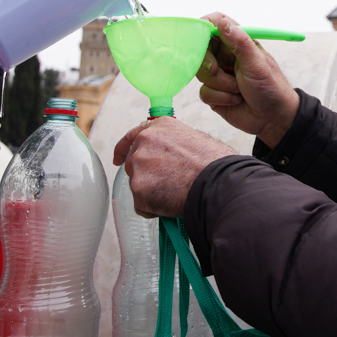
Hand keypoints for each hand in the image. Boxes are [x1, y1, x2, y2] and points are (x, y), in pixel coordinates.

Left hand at [113, 117, 235, 217]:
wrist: (218, 184)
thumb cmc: (216, 164)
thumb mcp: (195, 139)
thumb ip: (173, 143)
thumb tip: (170, 155)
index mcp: (159, 127)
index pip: (132, 136)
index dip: (123, 149)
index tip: (117, 159)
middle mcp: (144, 143)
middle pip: (133, 163)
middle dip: (145, 175)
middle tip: (165, 186)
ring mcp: (139, 166)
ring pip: (138, 185)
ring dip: (151, 193)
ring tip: (176, 195)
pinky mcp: (138, 189)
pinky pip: (142, 205)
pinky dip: (154, 209)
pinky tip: (172, 205)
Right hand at [197, 12, 299, 147]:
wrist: (273, 119)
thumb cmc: (271, 87)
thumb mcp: (257, 64)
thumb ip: (239, 43)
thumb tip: (223, 22)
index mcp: (237, 42)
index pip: (215, 24)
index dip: (203, 28)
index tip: (199, 39)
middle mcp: (226, 55)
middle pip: (201, 50)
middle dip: (208, 63)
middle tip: (217, 70)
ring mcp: (219, 74)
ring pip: (200, 73)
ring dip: (220, 84)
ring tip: (238, 89)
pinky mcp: (214, 93)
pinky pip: (203, 92)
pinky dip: (220, 98)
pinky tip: (235, 100)